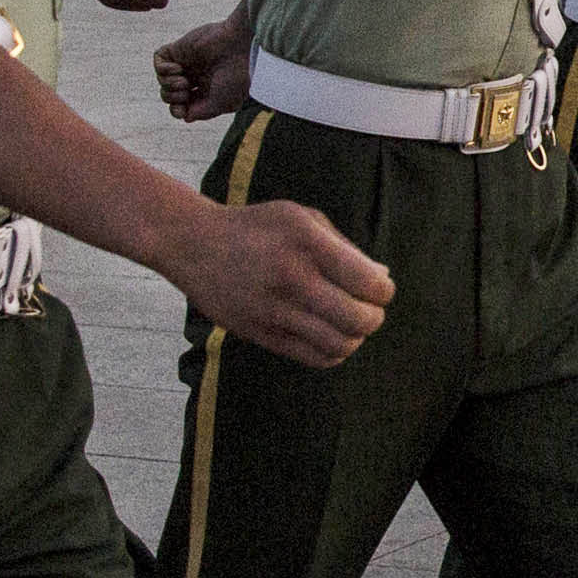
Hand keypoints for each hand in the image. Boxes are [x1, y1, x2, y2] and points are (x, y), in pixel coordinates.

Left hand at [153, 8, 254, 123]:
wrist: (237, 44)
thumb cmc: (236, 72)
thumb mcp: (223, 101)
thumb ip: (203, 112)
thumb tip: (186, 118)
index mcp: (207, 90)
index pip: (183, 105)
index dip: (178, 111)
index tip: (183, 110)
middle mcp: (196, 77)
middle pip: (170, 96)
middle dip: (173, 100)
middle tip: (185, 94)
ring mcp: (186, 63)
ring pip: (162, 82)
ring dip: (169, 86)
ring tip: (184, 82)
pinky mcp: (178, 50)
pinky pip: (159, 63)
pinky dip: (164, 70)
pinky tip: (178, 68)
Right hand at [166, 195, 388, 365]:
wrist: (194, 245)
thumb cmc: (257, 229)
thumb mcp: (302, 219)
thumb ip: (345, 247)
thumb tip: (382, 279)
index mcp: (307, 243)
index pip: (369, 283)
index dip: (384, 291)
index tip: (378, 288)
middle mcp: (292, 278)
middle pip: (359, 320)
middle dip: (374, 318)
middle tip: (368, 310)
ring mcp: (274, 310)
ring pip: (339, 345)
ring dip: (354, 339)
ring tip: (348, 325)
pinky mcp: (260, 334)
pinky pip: (313, 358)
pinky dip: (333, 354)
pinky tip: (329, 337)